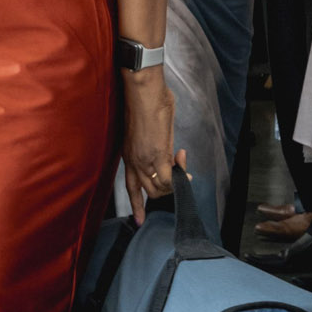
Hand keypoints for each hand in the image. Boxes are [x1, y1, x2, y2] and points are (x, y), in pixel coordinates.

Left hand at [120, 70, 175, 222]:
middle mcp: (134, 161)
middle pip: (148, 192)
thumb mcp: (143, 128)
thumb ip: (151, 142)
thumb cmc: (143, 101)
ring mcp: (144, 160)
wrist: (142, 90)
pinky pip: (170, 178)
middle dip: (167, 188)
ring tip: (181, 163)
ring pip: (160, 188)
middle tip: (179, 171)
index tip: (139, 221)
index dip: (136, 206)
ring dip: (175, 180)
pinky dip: (179, 174)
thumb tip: (163, 146)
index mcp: (128, 155)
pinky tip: (183, 161)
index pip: (130, 188)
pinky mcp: (158, 154)